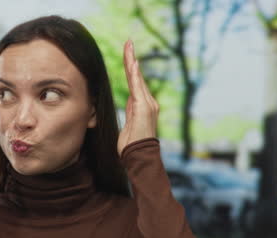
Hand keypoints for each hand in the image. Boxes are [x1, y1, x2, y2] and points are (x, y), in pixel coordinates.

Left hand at [117, 39, 158, 155]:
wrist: (140, 156)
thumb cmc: (133, 145)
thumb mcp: (130, 123)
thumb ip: (132, 110)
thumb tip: (131, 100)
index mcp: (143, 105)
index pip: (135, 82)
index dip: (131, 67)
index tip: (128, 54)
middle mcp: (148, 102)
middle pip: (137, 76)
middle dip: (131, 58)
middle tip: (127, 42)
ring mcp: (147, 104)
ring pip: (137, 79)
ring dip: (132, 62)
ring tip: (128, 47)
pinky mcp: (144, 107)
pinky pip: (137, 88)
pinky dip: (134, 75)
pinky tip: (132, 63)